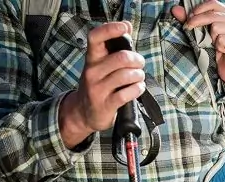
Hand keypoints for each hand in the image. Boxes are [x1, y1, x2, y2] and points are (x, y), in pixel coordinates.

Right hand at [60, 22, 145, 146]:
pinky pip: (127, 93)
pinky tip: (138, 88)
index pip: (96, 37)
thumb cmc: (99, 85)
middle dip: (137, 60)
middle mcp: (92, 71)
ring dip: (139, 76)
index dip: (110, 29)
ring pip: (127, 75)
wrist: (84, 113)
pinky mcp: (106, 104)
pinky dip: (138, 89)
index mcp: (92, 58)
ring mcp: (98, 88)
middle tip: (139, 64)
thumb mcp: (101, 66)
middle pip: (121, 58)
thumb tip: (127, 26)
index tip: (125, 27)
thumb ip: (115, 48)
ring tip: (138, 78)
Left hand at [171, 0, 224, 87]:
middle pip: (213, 15)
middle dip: (198, 22)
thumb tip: (176, 9)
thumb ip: (192, 20)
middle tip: (189, 28)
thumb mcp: (203, 34)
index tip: (189, 17)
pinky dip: (219, 47)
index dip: (199, 9)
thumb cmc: (218, 52)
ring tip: (217, 46)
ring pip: (217, 27)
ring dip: (212, 39)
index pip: (214, 4)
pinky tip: (224, 51)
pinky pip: (222, 39)